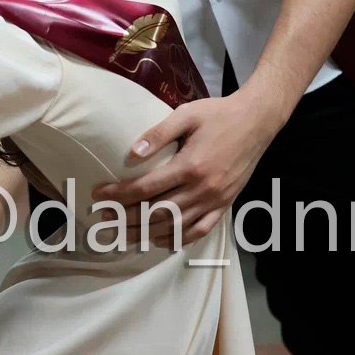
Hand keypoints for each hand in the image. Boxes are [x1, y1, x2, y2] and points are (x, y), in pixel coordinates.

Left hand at [90, 90, 286, 248]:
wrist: (256, 121)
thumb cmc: (218, 114)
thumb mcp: (186, 115)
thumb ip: (158, 134)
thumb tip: (131, 154)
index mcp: (190, 166)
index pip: (146, 188)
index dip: (119, 195)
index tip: (98, 195)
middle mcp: (203, 189)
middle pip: (157, 213)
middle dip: (127, 217)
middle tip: (104, 217)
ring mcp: (216, 200)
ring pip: (176, 226)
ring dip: (147, 233)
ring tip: (124, 233)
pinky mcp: (225, 205)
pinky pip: (200, 230)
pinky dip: (178, 239)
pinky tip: (161, 240)